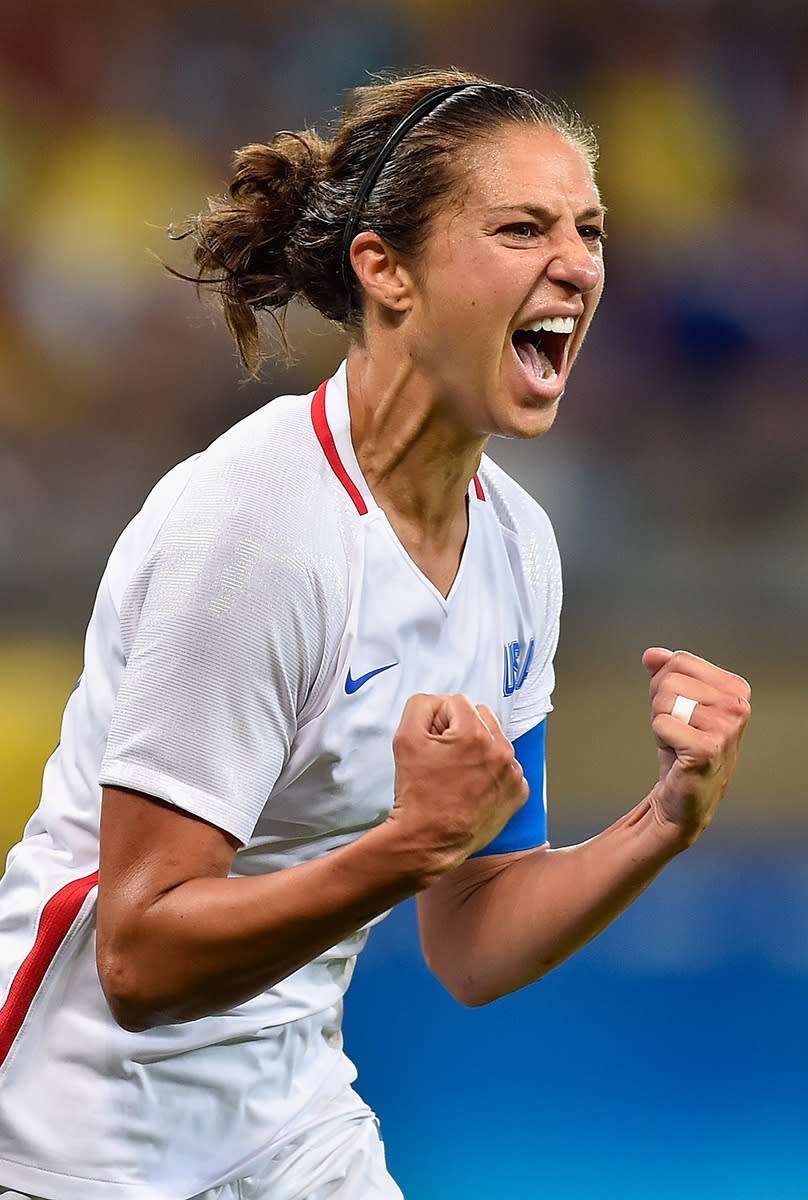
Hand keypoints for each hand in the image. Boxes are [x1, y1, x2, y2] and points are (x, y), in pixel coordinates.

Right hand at [388, 693, 528, 876]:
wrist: (429, 841)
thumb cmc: (417, 795)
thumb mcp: (405, 738)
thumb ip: (421, 705)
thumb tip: (438, 703)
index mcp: (476, 734)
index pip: (456, 702)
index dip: (438, 720)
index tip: (433, 742)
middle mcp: (501, 751)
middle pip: (481, 717)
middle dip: (462, 730)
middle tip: (443, 756)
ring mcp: (513, 774)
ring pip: (495, 741)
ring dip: (478, 749)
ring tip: (457, 773)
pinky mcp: (518, 793)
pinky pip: (506, 767)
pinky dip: (491, 772)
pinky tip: (472, 787)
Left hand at [642, 647, 750, 844]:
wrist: (684, 794)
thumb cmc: (682, 747)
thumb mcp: (674, 702)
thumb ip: (665, 672)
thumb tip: (652, 654)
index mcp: (735, 688)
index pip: (679, 660)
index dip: (664, 683)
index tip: (677, 709)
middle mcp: (737, 704)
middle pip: (670, 679)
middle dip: (660, 704)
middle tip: (676, 729)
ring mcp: (726, 727)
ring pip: (664, 700)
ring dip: (661, 722)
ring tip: (678, 741)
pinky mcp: (708, 748)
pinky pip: (661, 723)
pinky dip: (661, 738)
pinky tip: (677, 754)